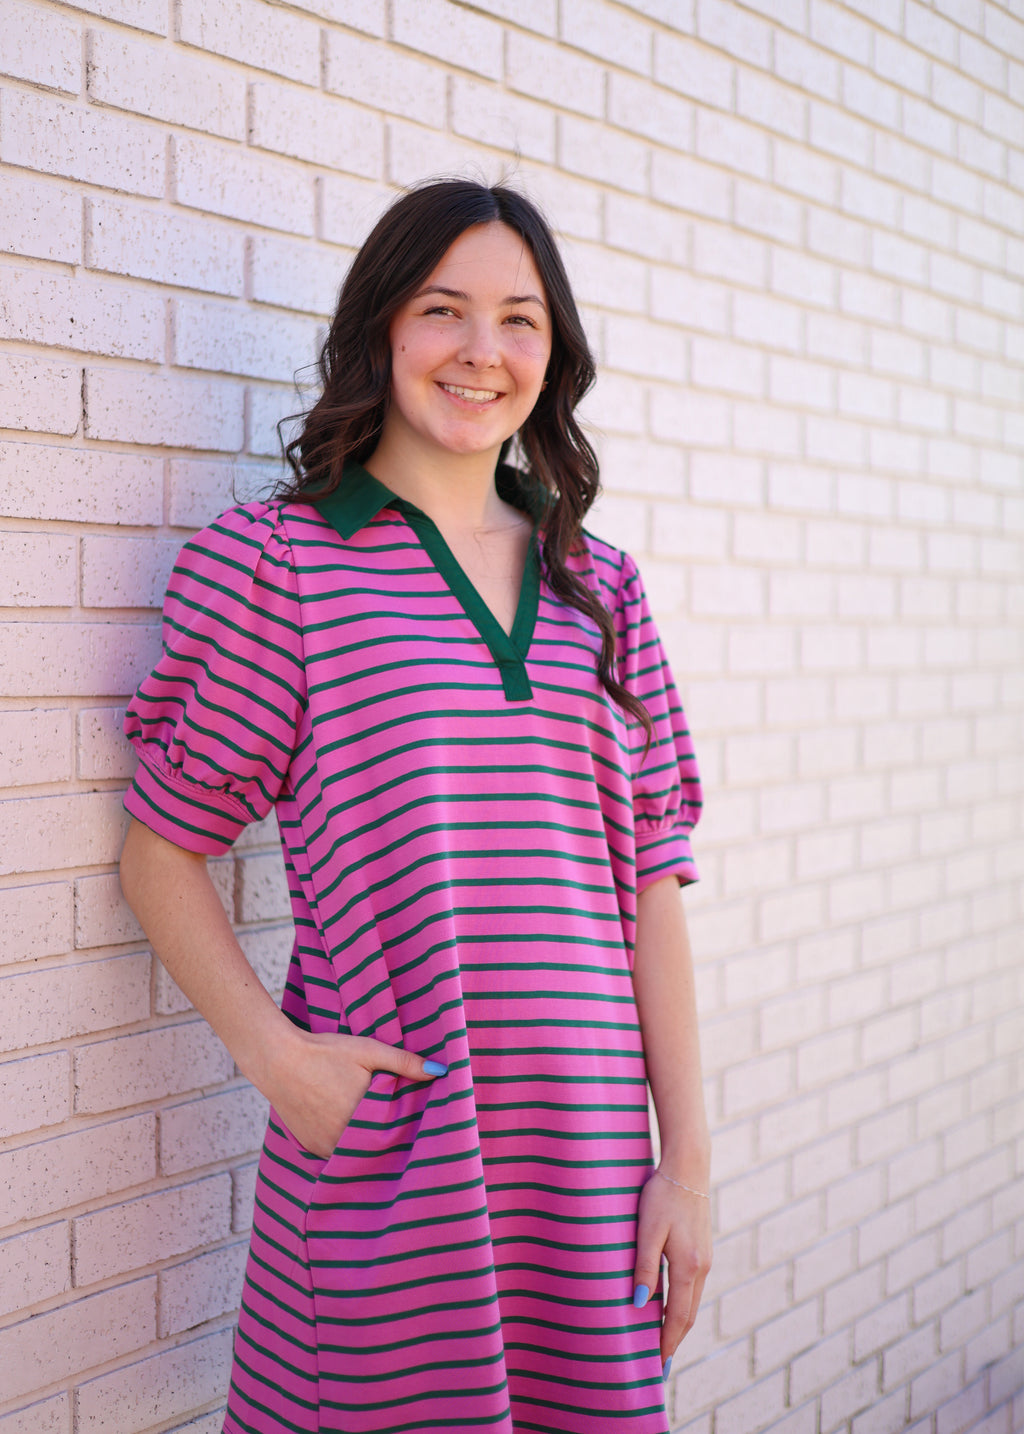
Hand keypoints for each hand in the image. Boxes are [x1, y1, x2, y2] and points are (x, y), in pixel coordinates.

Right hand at [264, 1027, 446, 1157]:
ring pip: (356, 1153)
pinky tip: (352, 1131)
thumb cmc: (325, 1052)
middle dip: (388, 1138)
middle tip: (401, 1127)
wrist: (278, 1059)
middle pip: (376, 1146)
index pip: (396, 1134)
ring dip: (367, 1145)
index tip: (419, 1124)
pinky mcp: (312, 1147)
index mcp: (364, 1118)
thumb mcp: (368, 1051)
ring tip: (378, 1129)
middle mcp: (344, 1139)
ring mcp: (325, 1146)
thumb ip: (404, 1063)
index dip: (408, 1129)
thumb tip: (440, 1071)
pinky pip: (337, 1153)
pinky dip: (346, 1145)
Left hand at [633, 1169, 711, 1364]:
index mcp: (689, 1266)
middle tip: (659, 1366)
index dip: (667, 1343)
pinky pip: (692, 1288)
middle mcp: (702, 1267)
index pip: (678, 1317)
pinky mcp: (702, 1250)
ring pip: (692, 1302)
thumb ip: (644, 1266)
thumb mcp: (647, 1229)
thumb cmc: (662, 1195)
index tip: (657, 1366)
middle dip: (673, 1341)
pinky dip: (682, 1306)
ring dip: (678, 1325)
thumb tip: (640, 1304)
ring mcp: (705, 1258)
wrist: (687, 1167)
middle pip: (688, 1315)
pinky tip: (669, 1309)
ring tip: (662, 1344)